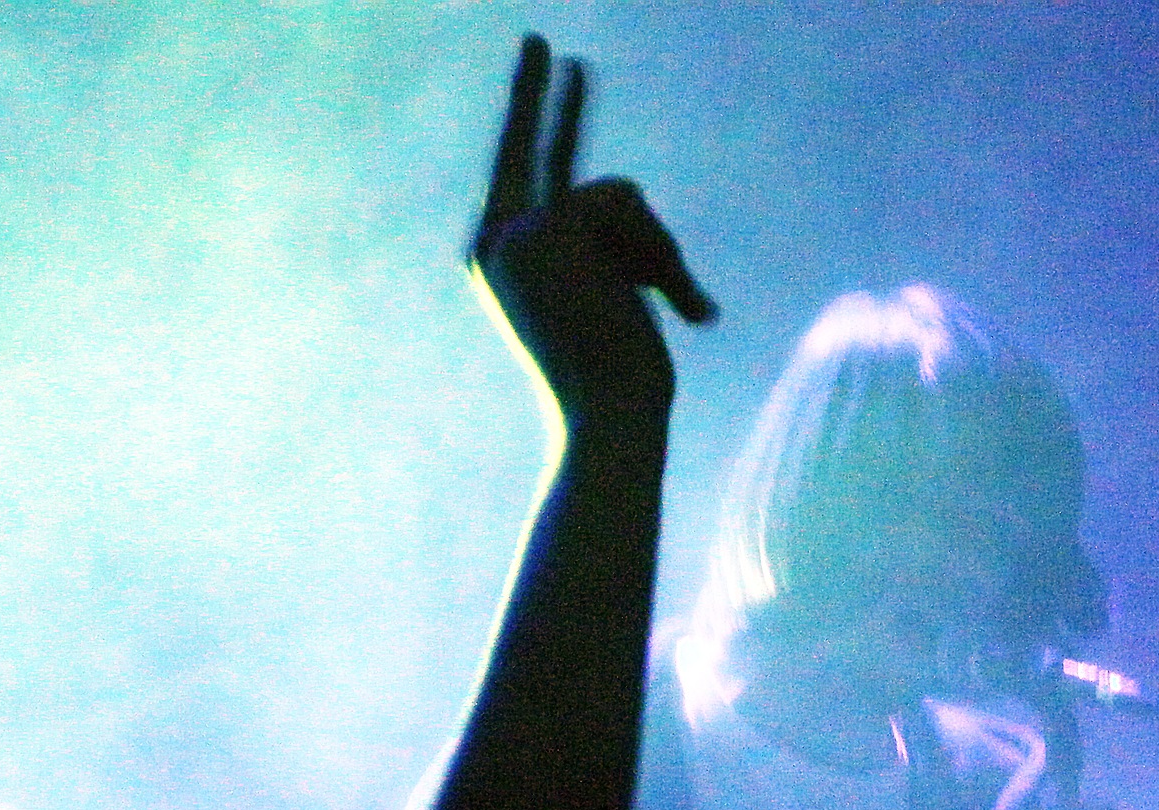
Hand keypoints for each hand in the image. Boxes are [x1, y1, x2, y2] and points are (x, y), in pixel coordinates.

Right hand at [469, 36, 715, 412]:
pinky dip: (659, 253)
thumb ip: (612, 254)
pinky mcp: (552, 226)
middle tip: (542, 38)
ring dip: (658, 251)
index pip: (522, 172)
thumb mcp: (615, 307)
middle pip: (530, 145)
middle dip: (537, 91)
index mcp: (499, 261)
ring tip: (663, 312)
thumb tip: (636, 218)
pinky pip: (627, 204)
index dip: (536, 115)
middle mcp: (495, 239)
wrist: (607, 421)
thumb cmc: (617, 387)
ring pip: (616, 195)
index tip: (548, 66)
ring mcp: (517, 228)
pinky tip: (657, 304)